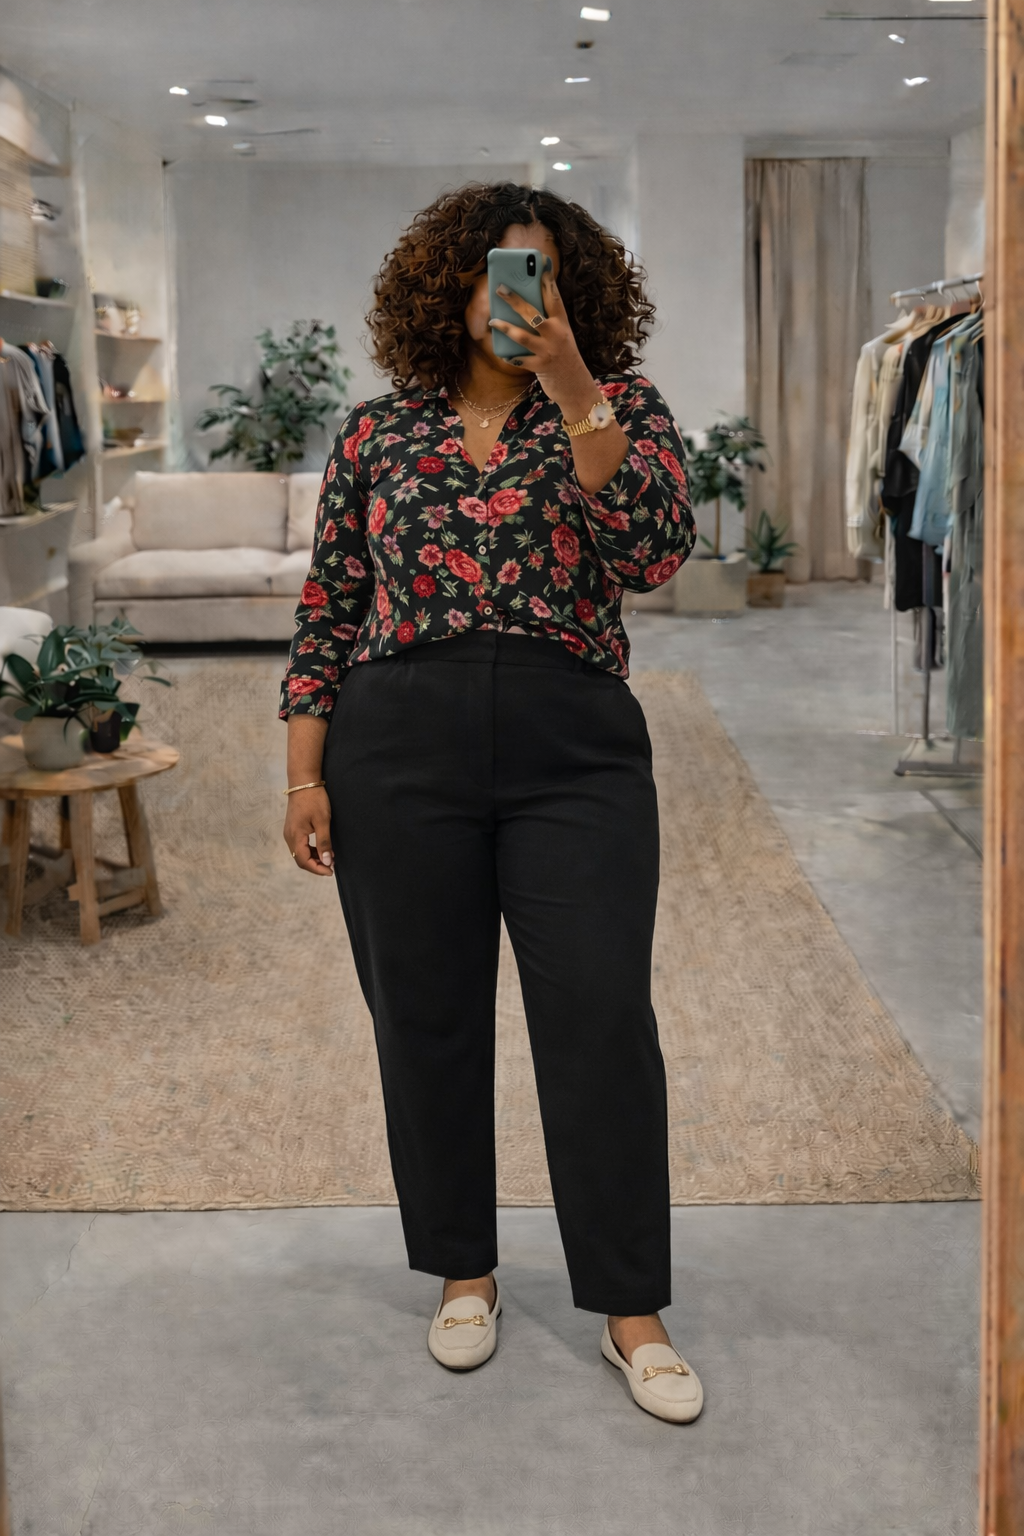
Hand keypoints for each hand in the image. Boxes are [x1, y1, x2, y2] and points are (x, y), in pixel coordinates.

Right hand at [283, 786, 333, 875]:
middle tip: (331, 866)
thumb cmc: (314, 800)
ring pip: (300, 853)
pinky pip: (300, 845)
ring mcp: (289, 832)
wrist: (304, 782)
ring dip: (314, 858)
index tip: (331, 871)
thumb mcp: (323, 822)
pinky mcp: (292, 828)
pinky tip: (322, 848)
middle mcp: (289, 837)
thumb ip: (324, 843)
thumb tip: (327, 862)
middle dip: (316, 865)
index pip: (304, 861)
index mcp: (295, 836)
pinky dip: (311, 850)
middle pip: (300, 859)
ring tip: (329, 857)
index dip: (317, 869)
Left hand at [489, 268, 601, 421]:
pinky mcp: (540, 367)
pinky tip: (501, 351)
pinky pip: (519, 359)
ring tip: (493, 320)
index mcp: (562, 323)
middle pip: (533, 313)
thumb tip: (520, 308)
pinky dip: (509, 356)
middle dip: (515, 300)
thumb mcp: (559, 336)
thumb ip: (545, 322)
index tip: (541, 263)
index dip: (547, 280)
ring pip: (523, 336)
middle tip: (500, 288)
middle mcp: (556, 334)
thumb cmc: (563, 357)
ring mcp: (548, 351)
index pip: (554, 297)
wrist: (575, 385)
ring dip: (506, 327)